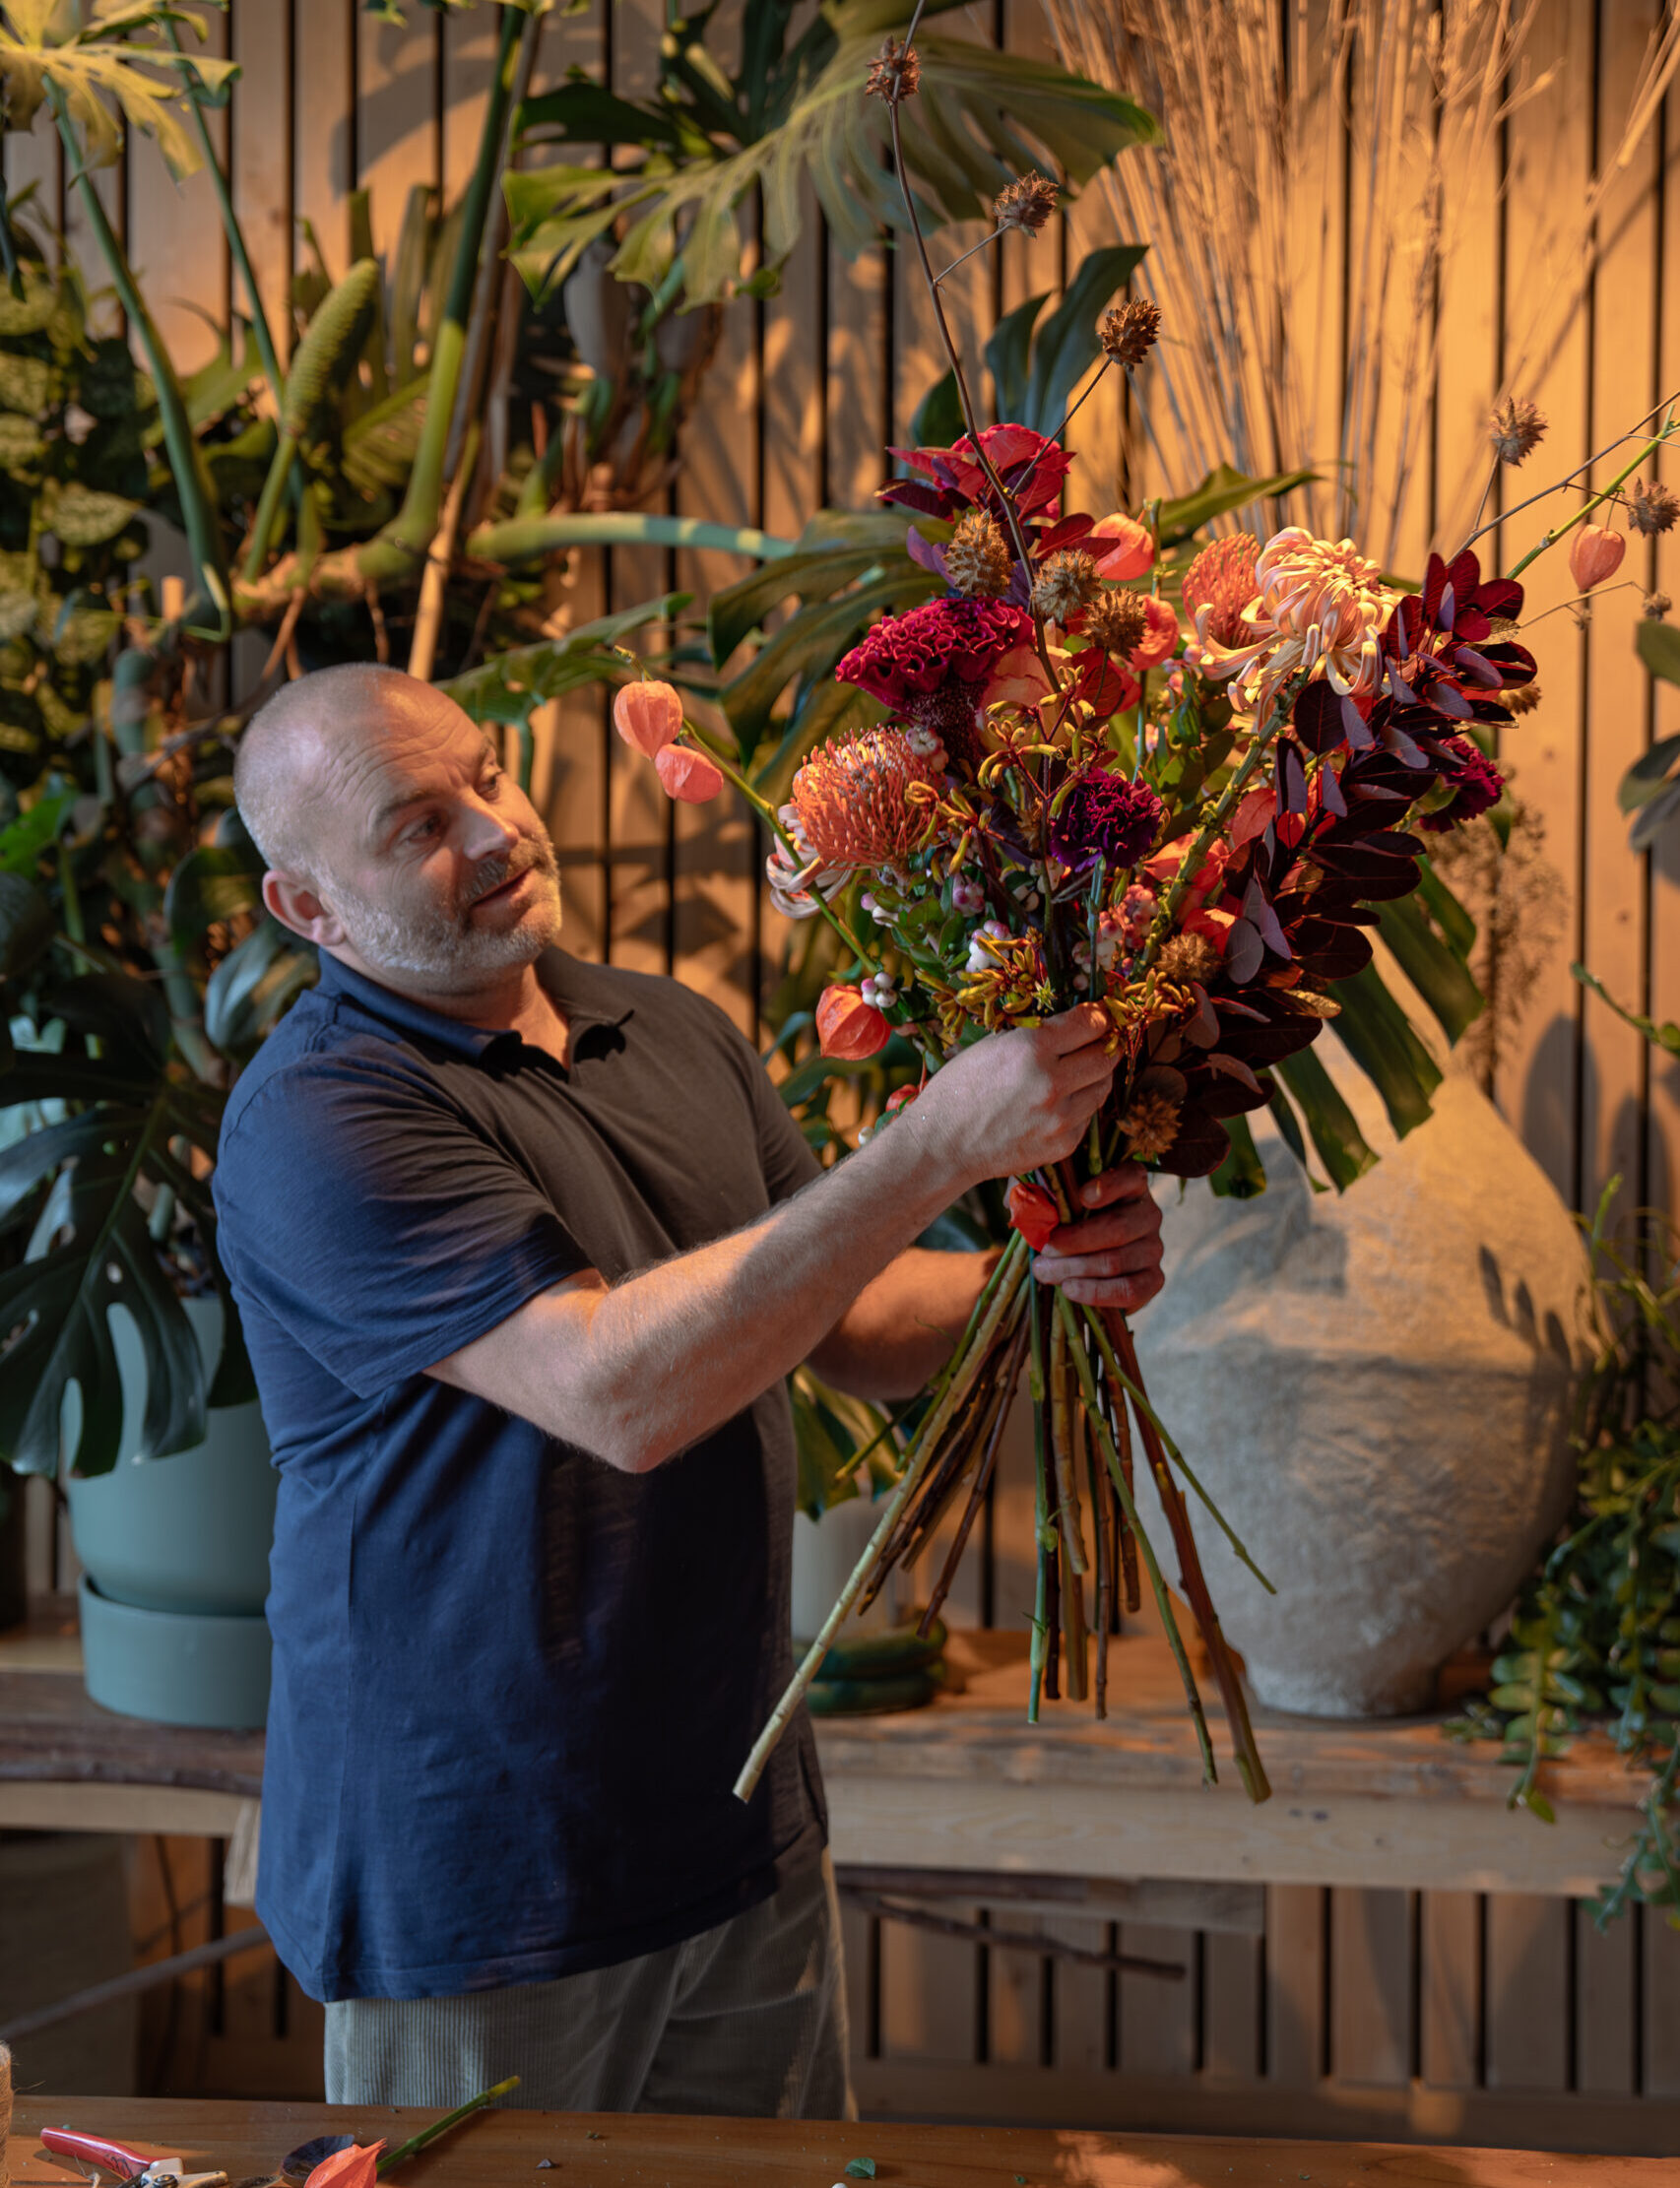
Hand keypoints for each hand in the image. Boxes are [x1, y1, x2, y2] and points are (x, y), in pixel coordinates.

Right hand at [916, 1006, 1117, 1190]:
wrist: (942, 1145)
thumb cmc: (959, 1089)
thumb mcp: (992, 1046)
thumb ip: (1035, 1035)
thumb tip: (1073, 1024)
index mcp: (1031, 1049)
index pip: (1090, 1023)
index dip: (1101, 1016)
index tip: (1102, 1015)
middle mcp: (1052, 1082)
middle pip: (1106, 1055)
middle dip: (1106, 1044)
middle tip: (1100, 1040)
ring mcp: (1061, 1117)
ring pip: (1103, 1087)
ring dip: (1095, 1076)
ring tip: (1077, 1072)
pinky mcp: (1063, 1144)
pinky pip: (1087, 1116)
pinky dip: (1079, 1106)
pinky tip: (1057, 1103)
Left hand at [1030, 1162, 1164, 1312]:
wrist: (1082, 1265)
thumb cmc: (1066, 1224)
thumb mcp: (1052, 1201)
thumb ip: (1037, 1193)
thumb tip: (1015, 1202)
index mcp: (1130, 1184)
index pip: (1131, 1176)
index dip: (1109, 1185)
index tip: (1081, 1196)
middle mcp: (1148, 1213)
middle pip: (1117, 1228)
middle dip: (1073, 1241)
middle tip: (1042, 1249)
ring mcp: (1154, 1247)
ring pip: (1115, 1261)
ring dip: (1074, 1269)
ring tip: (1044, 1272)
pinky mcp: (1153, 1279)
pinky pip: (1129, 1289)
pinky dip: (1095, 1292)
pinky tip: (1069, 1289)